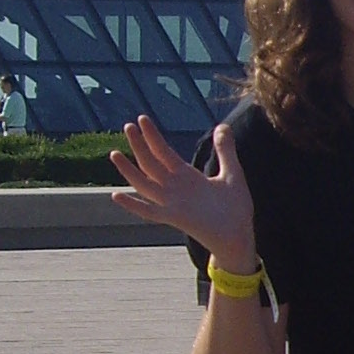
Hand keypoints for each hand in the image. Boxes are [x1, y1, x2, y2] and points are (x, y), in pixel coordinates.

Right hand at [109, 115, 257, 263]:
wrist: (239, 235)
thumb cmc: (235, 208)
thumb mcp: (231, 173)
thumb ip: (225, 150)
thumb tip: (223, 125)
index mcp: (186, 176)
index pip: (163, 151)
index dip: (152, 136)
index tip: (142, 118)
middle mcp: (175, 188)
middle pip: (151, 163)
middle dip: (139, 145)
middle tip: (127, 125)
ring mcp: (172, 203)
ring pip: (144, 184)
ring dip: (129, 170)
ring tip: (114, 153)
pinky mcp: (175, 218)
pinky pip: (149, 212)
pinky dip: (133, 205)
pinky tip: (117, 195)